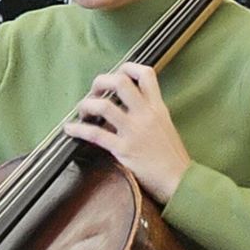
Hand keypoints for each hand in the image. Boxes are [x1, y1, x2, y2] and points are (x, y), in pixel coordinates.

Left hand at [68, 62, 191, 202]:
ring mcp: (134, 131)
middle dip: (101, 82)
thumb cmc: (173, 158)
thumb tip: (126, 108)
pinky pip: (95, 135)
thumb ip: (150, 114)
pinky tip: (70, 129)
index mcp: (158, 108)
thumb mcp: (166, 127)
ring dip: (87, 105)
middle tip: (95, 92)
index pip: (146, 74)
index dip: (128, 68)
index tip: (117, 74)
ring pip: (104, 106)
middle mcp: (146, 115)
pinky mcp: (124, 149)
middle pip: (120, 82)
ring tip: (82, 111)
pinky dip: (78, 129)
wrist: (180, 181)